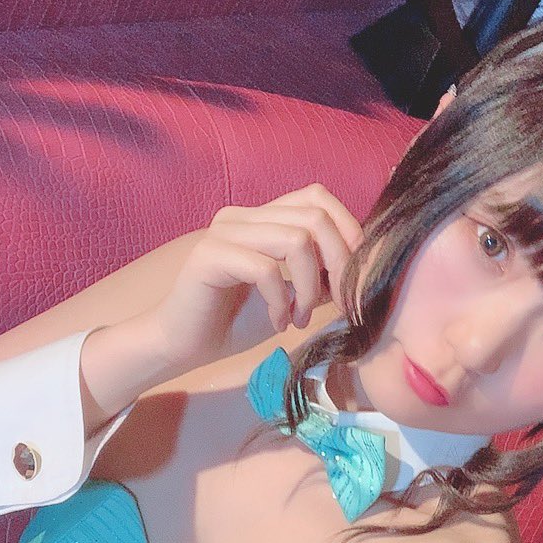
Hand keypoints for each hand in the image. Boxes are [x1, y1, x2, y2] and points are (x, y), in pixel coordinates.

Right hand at [149, 184, 363, 373]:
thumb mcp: (293, 297)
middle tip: (337, 305)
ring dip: (310, 288)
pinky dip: (280, 301)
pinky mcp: (210, 256)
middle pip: (315, 217)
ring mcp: (225, 232)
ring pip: (296, 241)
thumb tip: (357, 271)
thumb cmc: (236, 321)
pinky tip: (277, 323)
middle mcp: (244, 216)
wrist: (185, 345)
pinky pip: (265, 269)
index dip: (347, 232)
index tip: (353, 279)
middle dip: (338, 265)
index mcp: (263, 218)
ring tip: (299, 317)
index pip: (318, 197)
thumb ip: (320, 278)